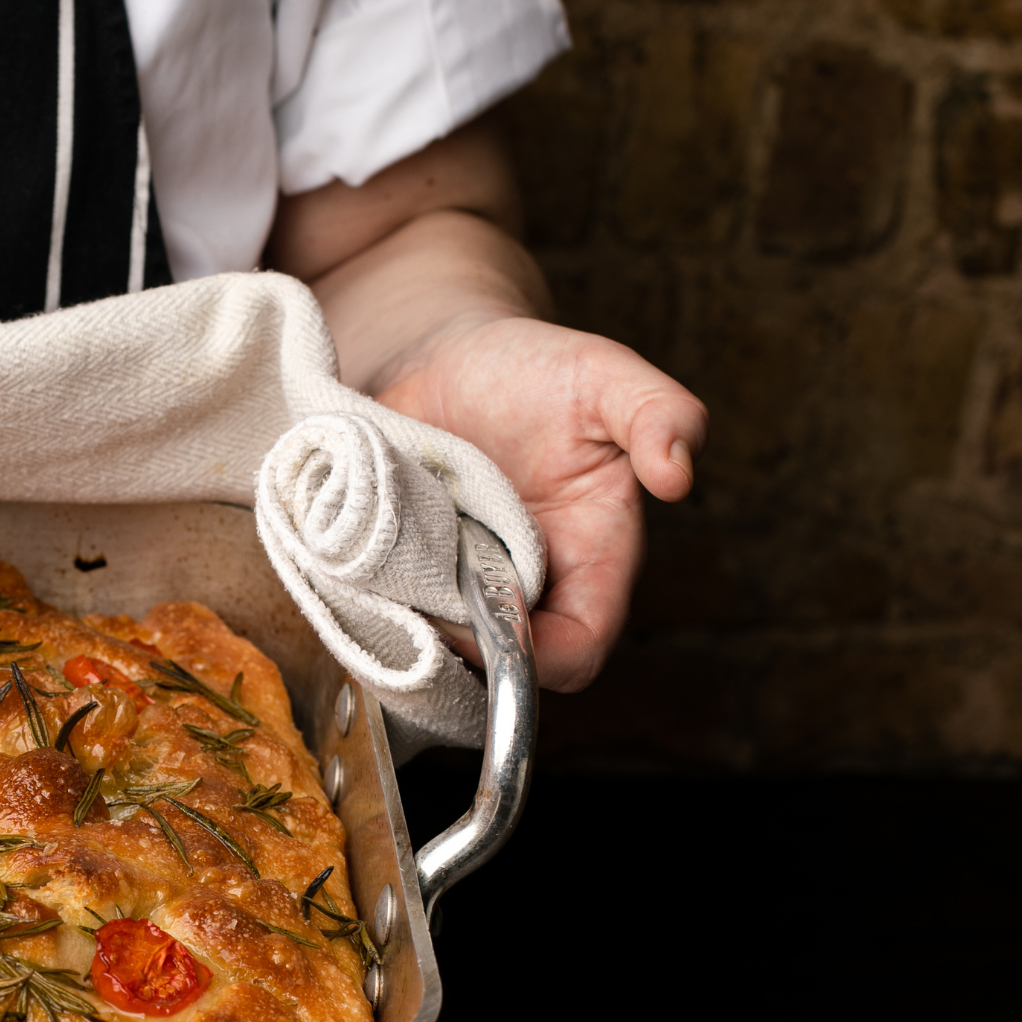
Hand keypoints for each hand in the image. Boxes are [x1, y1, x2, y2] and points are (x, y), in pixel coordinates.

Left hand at [374, 313, 705, 690]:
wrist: (445, 354)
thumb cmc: (536, 369)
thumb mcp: (605, 375)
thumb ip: (659, 414)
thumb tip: (679, 473)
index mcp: (591, 559)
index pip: (577, 652)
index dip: (533, 659)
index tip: (477, 624)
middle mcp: (526, 590)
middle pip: (497, 668)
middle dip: (452, 648)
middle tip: (402, 595)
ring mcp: (459, 592)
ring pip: (435, 654)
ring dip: (401, 629)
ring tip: (370, 573)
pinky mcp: (403, 581)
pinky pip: (385, 620)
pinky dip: (363, 603)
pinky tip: (342, 563)